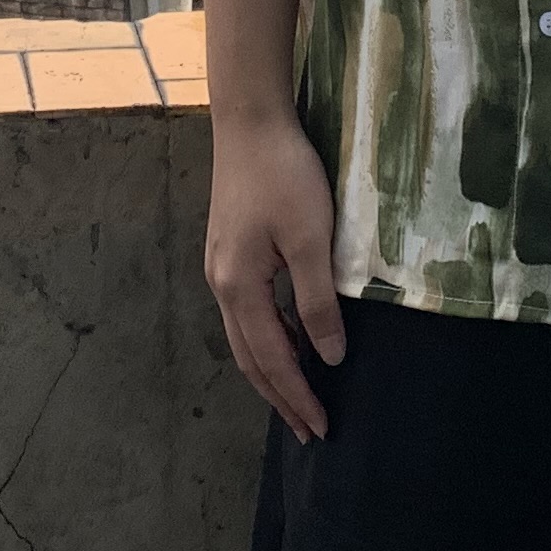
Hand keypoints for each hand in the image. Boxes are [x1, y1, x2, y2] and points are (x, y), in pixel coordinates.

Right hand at [205, 110, 348, 439]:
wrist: (250, 121)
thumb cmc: (284, 175)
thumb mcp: (311, 239)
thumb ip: (318, 301)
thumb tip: (329, 357)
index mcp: (240, 287)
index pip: (272, 359)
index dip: (298, 396)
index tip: (322, 428)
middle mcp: (222, 285)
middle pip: (250, 358)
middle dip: (280, 396)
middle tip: (309, 429)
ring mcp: (221, 268)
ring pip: (245, 338)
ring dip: (273, 370)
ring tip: (301, 394)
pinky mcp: (229, 252)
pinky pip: (247, 313)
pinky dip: (269, 338)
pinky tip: (291, 339)